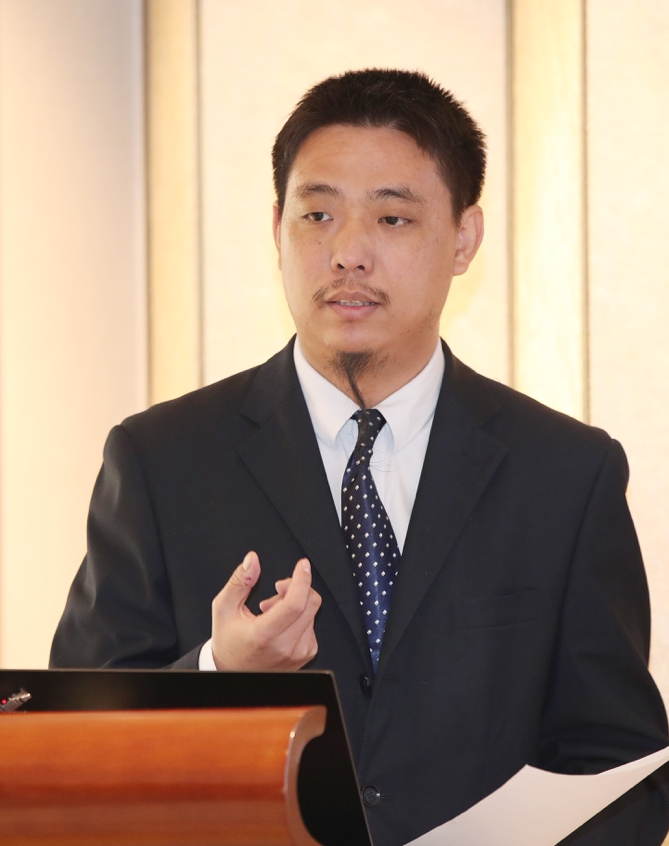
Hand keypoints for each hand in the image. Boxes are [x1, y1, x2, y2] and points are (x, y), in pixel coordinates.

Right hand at [211, 551, 320, 670]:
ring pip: (312, 612)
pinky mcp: (306, 655)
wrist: (234, 672)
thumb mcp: (224, 608)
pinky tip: (282, 622)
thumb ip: (239, 581)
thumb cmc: (228, 641)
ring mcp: (298, 653)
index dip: (301, 579)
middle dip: (296, 587)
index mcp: (264, 634)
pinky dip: (300, 616)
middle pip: (310, 603)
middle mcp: (285, 647)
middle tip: (276, 590)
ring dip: (296, 603)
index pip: (295, 603)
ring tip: (271, 612)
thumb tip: (252, 560)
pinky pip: (312, 624)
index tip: (302, 565)